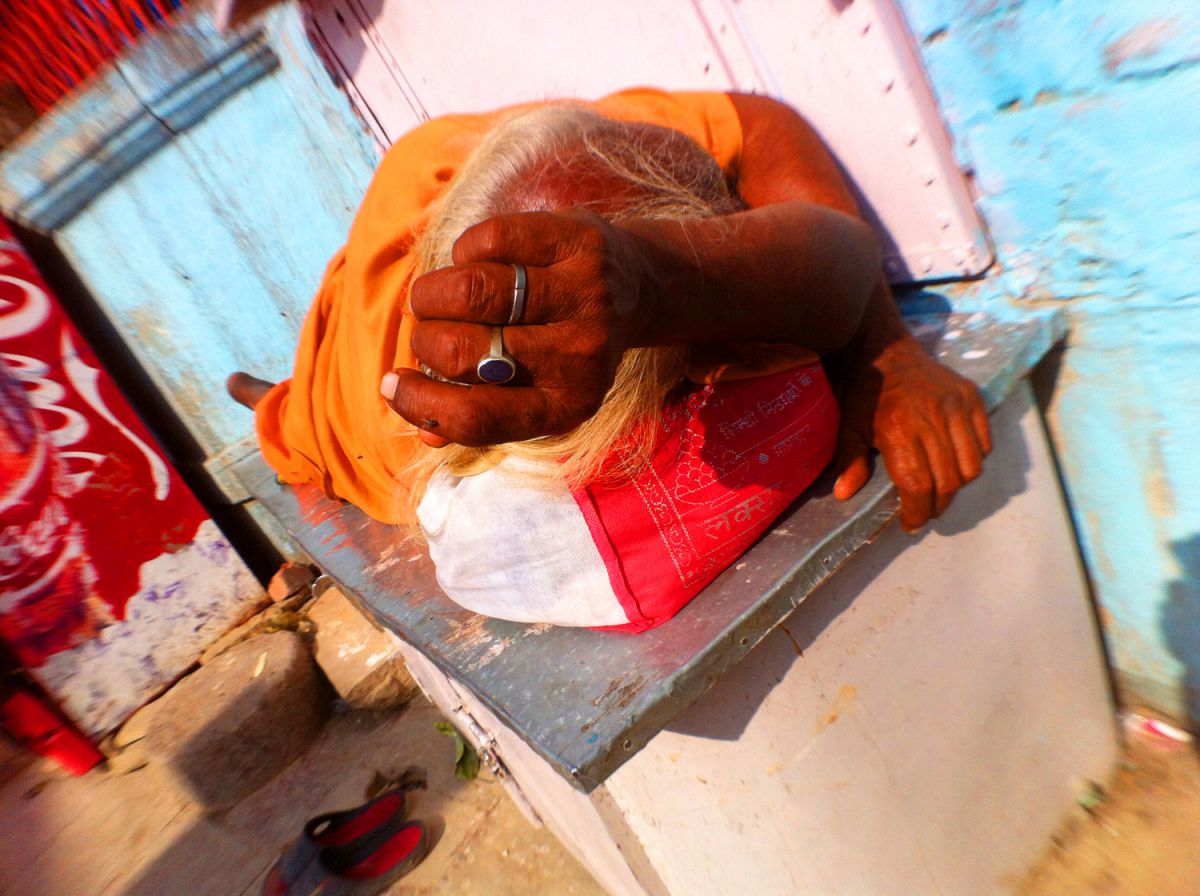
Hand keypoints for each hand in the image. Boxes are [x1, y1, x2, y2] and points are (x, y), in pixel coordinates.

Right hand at [380, 210, 645, 446]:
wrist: (638, 289)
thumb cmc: (564, 349)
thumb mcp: (539, 393)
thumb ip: (483, 415)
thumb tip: (424, 433)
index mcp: (563, 406)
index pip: (475, 418)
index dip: (419, 404)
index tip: (393, 383)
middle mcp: (578, 356)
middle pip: (462, 351)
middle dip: (425, 340)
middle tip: (430, 331)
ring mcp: (582, 296)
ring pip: (470, 291)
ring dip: (432, 293)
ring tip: (435, 296)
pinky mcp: (578, 241)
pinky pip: (489, 240)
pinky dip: (464, 250)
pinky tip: (474, 260)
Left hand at [832, 340, 990, 530]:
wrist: (885, 349)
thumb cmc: (864, 392)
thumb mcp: (849, 426)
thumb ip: (849, 461)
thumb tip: (844, 494)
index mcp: (899, 429)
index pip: (918, 484)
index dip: (917, 511)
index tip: (910, 524)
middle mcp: (933, 418)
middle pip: (948, 480)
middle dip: (937, 505)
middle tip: (925, 512)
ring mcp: (957, 406)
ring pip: (971, 466)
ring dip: (958, 486)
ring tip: (942, 491)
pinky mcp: (972, 397)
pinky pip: (984, 442)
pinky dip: (973, 460)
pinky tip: (955, 464)